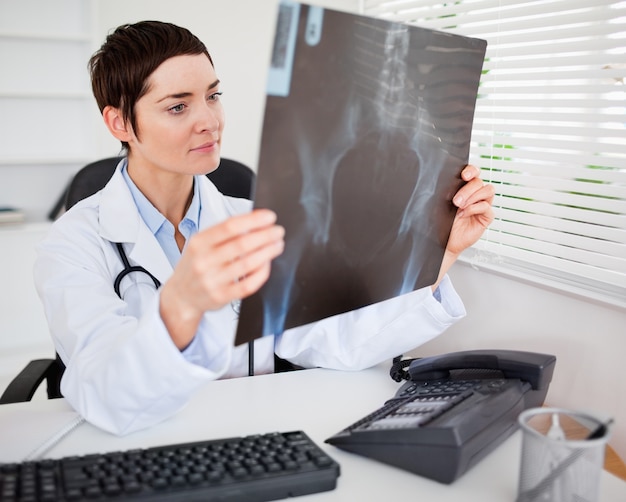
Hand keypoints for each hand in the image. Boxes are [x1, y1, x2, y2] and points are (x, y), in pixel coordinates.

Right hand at [160, 209, 284, 348]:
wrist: (181, 296)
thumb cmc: (196, 265)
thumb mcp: (200, 244)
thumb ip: (223, 233)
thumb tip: (255, 220)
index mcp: (198, 243)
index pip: (229, 226)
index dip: (253, 220)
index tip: (270, 217)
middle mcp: (204, 261)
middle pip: (241, 244)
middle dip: (265, 235)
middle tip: (278, 231)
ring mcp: (212, 281)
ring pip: (247, 264)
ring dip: (268, 252)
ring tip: (278, 245)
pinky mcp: (222, 296)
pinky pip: (248, 284)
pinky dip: (262, 272)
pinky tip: (268, 264)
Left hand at [447, 164, 494, 256]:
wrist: (444, 241)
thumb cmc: (442, 223)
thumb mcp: (441, 204)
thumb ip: (448, 191)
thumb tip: (445, 181)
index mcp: (464, 188)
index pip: (473, 172)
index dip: (471, 170)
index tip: (464, 176)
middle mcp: (474, 194)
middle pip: (479, 182)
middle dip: (467, 189)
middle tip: (456, 200)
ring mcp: (481, 204)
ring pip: (488, 190)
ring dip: (473, 196)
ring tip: (460, 206)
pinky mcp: (486, 217)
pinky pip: (487, 207)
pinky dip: (475, 208)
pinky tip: (464, 214)